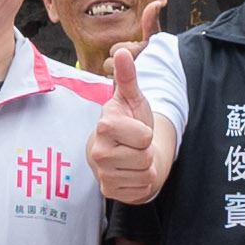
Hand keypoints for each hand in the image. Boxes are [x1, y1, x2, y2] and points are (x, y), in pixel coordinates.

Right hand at [89, 45, 165, 205]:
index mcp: (104, 126)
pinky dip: (141, 183)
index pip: (144, 138)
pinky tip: (131, 173)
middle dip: (146, 152)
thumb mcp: (132, 99)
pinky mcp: (109, 192)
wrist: (120, 151)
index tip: (135, 130)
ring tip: (133, 158)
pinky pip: (141, 191)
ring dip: (145, 168)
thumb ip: (128, 77)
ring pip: (145, 176)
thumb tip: (122, 52)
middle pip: (145, 158)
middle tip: (135, 146)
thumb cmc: (129, 122)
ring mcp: (102, 175)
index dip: (146, 133)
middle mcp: (98, 153)